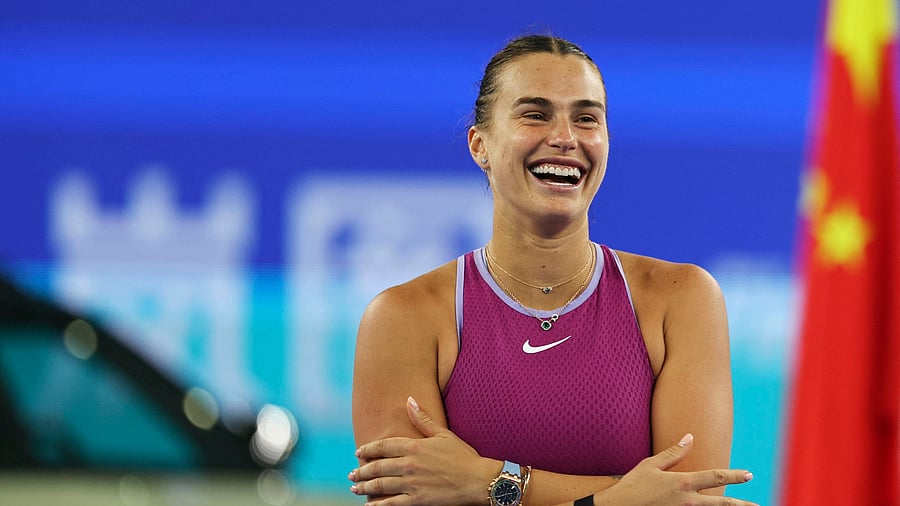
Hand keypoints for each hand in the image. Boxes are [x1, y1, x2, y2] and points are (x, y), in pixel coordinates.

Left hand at [349, 396, 495, 504]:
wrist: (478, 480)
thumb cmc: (463, 456)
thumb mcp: (443, 434)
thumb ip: (423, 418)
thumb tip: (409, 400)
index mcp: (414, 446)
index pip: (383, 446)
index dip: (368, 449)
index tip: (358, 452)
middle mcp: (409, 465)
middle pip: (377, 467)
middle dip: (362, 471)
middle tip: (352, 473)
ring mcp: (411, 484)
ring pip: (380, 486)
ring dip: (365, 487)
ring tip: (355, 488)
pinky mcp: (417, 501)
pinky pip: (392, 504)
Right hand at [592, 434, 756, 505]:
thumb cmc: (632, 486)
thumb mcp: (650, 465)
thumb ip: (673, 453)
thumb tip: (689, 437)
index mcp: (683, 483)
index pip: (716, 476)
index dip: (735, 475)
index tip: (749, 475)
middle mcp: (688, 501)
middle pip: (722, 504)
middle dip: (741, 504)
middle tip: (756, 505)